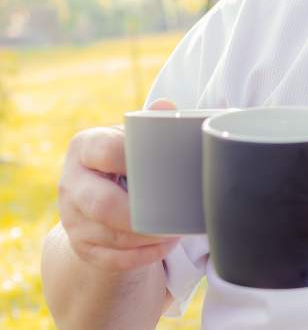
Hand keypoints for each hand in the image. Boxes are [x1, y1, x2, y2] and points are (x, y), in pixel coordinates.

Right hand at [56, 100, 179, 270]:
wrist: (95, 195)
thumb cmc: (124, 159)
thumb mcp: (131, 137)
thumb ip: (150, 123)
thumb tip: (167, 107)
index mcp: (84, 147)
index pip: (106, 152)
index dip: (134, 160)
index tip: (163, 169)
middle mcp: (70, 183)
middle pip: (103, 205)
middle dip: (141, 215)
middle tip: (174, 213)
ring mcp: (71, 218)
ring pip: (111, 236)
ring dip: (149, 237)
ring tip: (177, 229)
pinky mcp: (81, 247)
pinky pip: (112, 260)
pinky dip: (143, 255)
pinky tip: (164, 246)